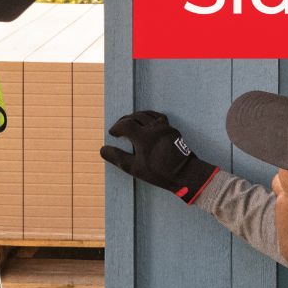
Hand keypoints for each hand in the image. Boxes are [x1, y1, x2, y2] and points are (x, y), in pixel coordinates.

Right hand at [100, 110, 217, 204]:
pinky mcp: (172, 129)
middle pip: (135, 116)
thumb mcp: (134, 168)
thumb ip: (117, 157)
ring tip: (130, 122)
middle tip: (118, 127)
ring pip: (147, 114)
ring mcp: (165, 127)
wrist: (185, 173)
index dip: (116, 127)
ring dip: (136, 116)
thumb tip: (102, 149)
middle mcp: (154, 128)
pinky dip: (149, 117)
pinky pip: (158, 117)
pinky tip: (147, 122)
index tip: (112, 133)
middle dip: (125, 120)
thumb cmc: (158, 173)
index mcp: (144, 137)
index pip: (125, 124)